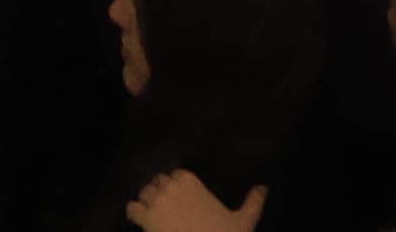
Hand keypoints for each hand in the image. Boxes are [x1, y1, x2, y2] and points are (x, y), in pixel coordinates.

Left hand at [129, 180, 262, 231]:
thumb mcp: (244, 220)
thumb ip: (253, 201)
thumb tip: (264, 187)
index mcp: (191, 181)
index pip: (174, 174)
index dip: (175, 185)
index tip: (179, 197)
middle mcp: (171, 186)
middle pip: (156, 182)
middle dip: (159, 193)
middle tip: (166, 208)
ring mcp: (156, 202)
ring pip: (143, 193)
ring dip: (146, 202)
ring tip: (153, 214)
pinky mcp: (146, 219)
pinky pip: (131, 208)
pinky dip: (134, 214)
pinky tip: (141, 221)